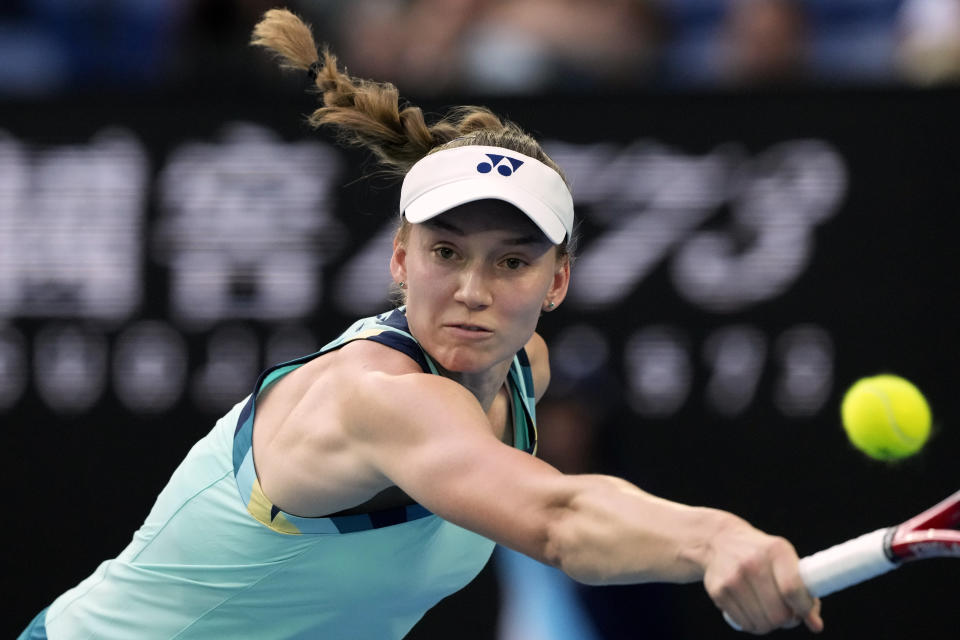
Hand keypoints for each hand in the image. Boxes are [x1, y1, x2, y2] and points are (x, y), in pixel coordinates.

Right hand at [703, 516, 823, 633]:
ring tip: (767, 612)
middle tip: (785, 615)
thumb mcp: (784, 560)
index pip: (792, 589)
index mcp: (776, 551)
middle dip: (786, 621)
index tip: (804, 613)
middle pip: (778, 613)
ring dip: (769, 625)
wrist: (720, 541)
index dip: (803, 609)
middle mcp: (752, 562)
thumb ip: (803, 591)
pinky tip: (751, 611)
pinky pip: (743, 623)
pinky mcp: (718, 590)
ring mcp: (733, 577)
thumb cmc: (761, 554)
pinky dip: (752, 624)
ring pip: (762, 623)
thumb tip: (815, 625)